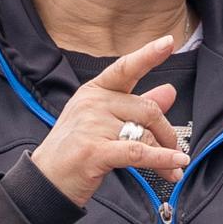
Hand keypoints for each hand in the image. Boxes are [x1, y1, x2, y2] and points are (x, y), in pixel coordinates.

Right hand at [30, 35, 192, 206]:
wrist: (45, 181)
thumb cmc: (75, 149)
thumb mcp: (103, 121)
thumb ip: (137, 106)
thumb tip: (170, 91)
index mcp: (94, 91)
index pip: (125, 68)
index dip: (148, 55)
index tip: (168, 42)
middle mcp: (93, 103)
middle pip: (147, 109)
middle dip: (167, 132)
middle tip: (176, 150)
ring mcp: (92, 125)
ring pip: (145, 134)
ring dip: (165, 153)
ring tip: (174, 168)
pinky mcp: (95, 151)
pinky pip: (138, 152)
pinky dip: (162, 159)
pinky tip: (176, 164)